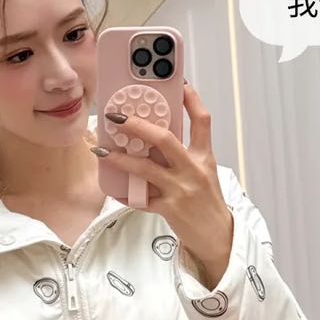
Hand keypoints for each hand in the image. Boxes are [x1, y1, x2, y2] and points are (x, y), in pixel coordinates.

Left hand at [103, 81, 233, 279]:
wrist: (217, 236)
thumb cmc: (206, 201)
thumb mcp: (203, 172)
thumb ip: (183, 154)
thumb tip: (153, 135)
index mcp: (204, 157)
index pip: (202, 121)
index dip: (191, 99)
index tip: (177, 83)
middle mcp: (193, 170)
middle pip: (166, 139)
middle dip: (139, 125)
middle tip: (117, 116)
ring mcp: (181, 190)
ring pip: (146, 168)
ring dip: (120, 158)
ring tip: (101, 149)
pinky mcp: (170, 209)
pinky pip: (140, 199)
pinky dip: (124, 194)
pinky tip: (112, 188)